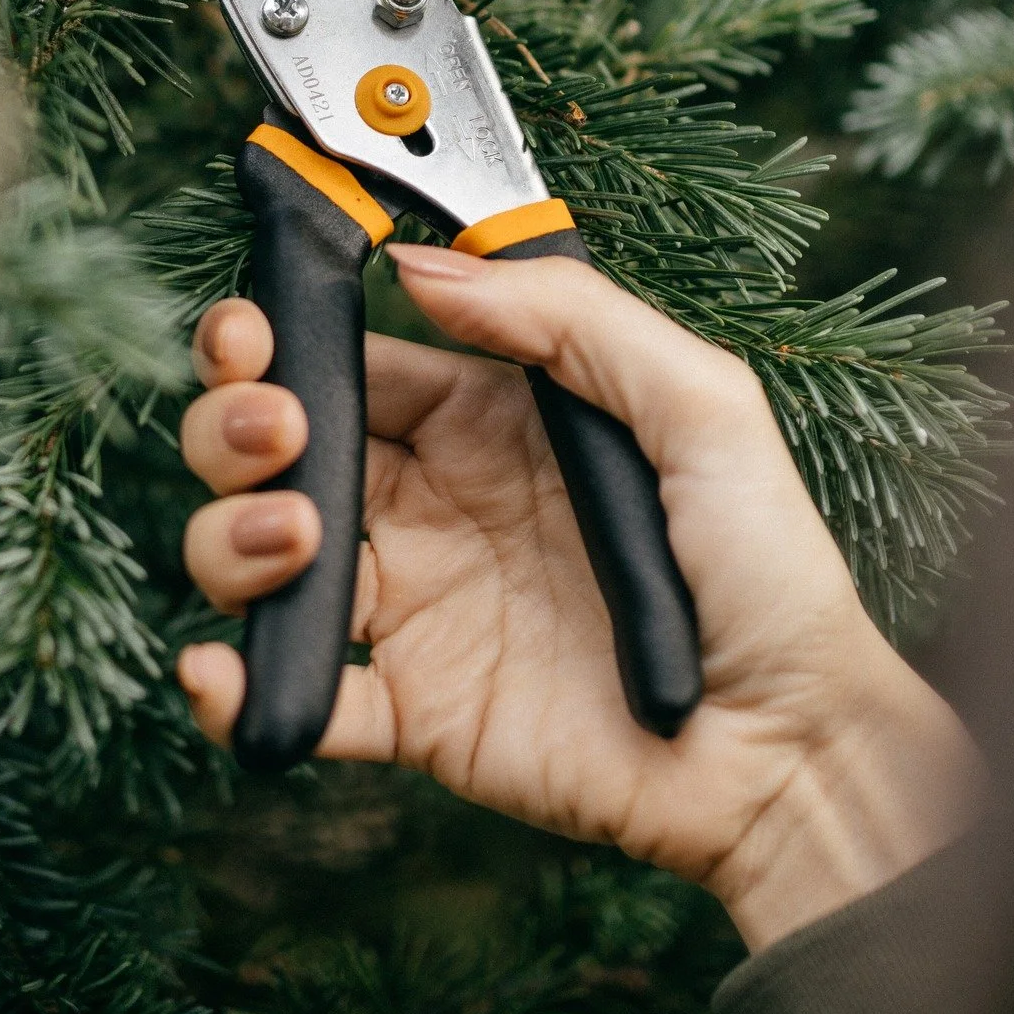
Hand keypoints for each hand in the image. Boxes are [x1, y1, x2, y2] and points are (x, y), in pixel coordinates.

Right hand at [177, 245, 985, 949]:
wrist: (789, 746)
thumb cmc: (764, 567)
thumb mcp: (697, 402)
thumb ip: (568, 319)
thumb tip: (425, 267)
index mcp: (487, 426)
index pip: (352, 363)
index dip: (284, 343)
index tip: (252, 334)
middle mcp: (435, 507)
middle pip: (279, 448)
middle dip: (232, 424)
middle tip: (273, 429)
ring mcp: (417, 611)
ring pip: (261, 560)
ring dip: (231, 538)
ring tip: (296, 538)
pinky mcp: (413, 714)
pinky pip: (299, 700)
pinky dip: (235, 691)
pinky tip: (223, 673)